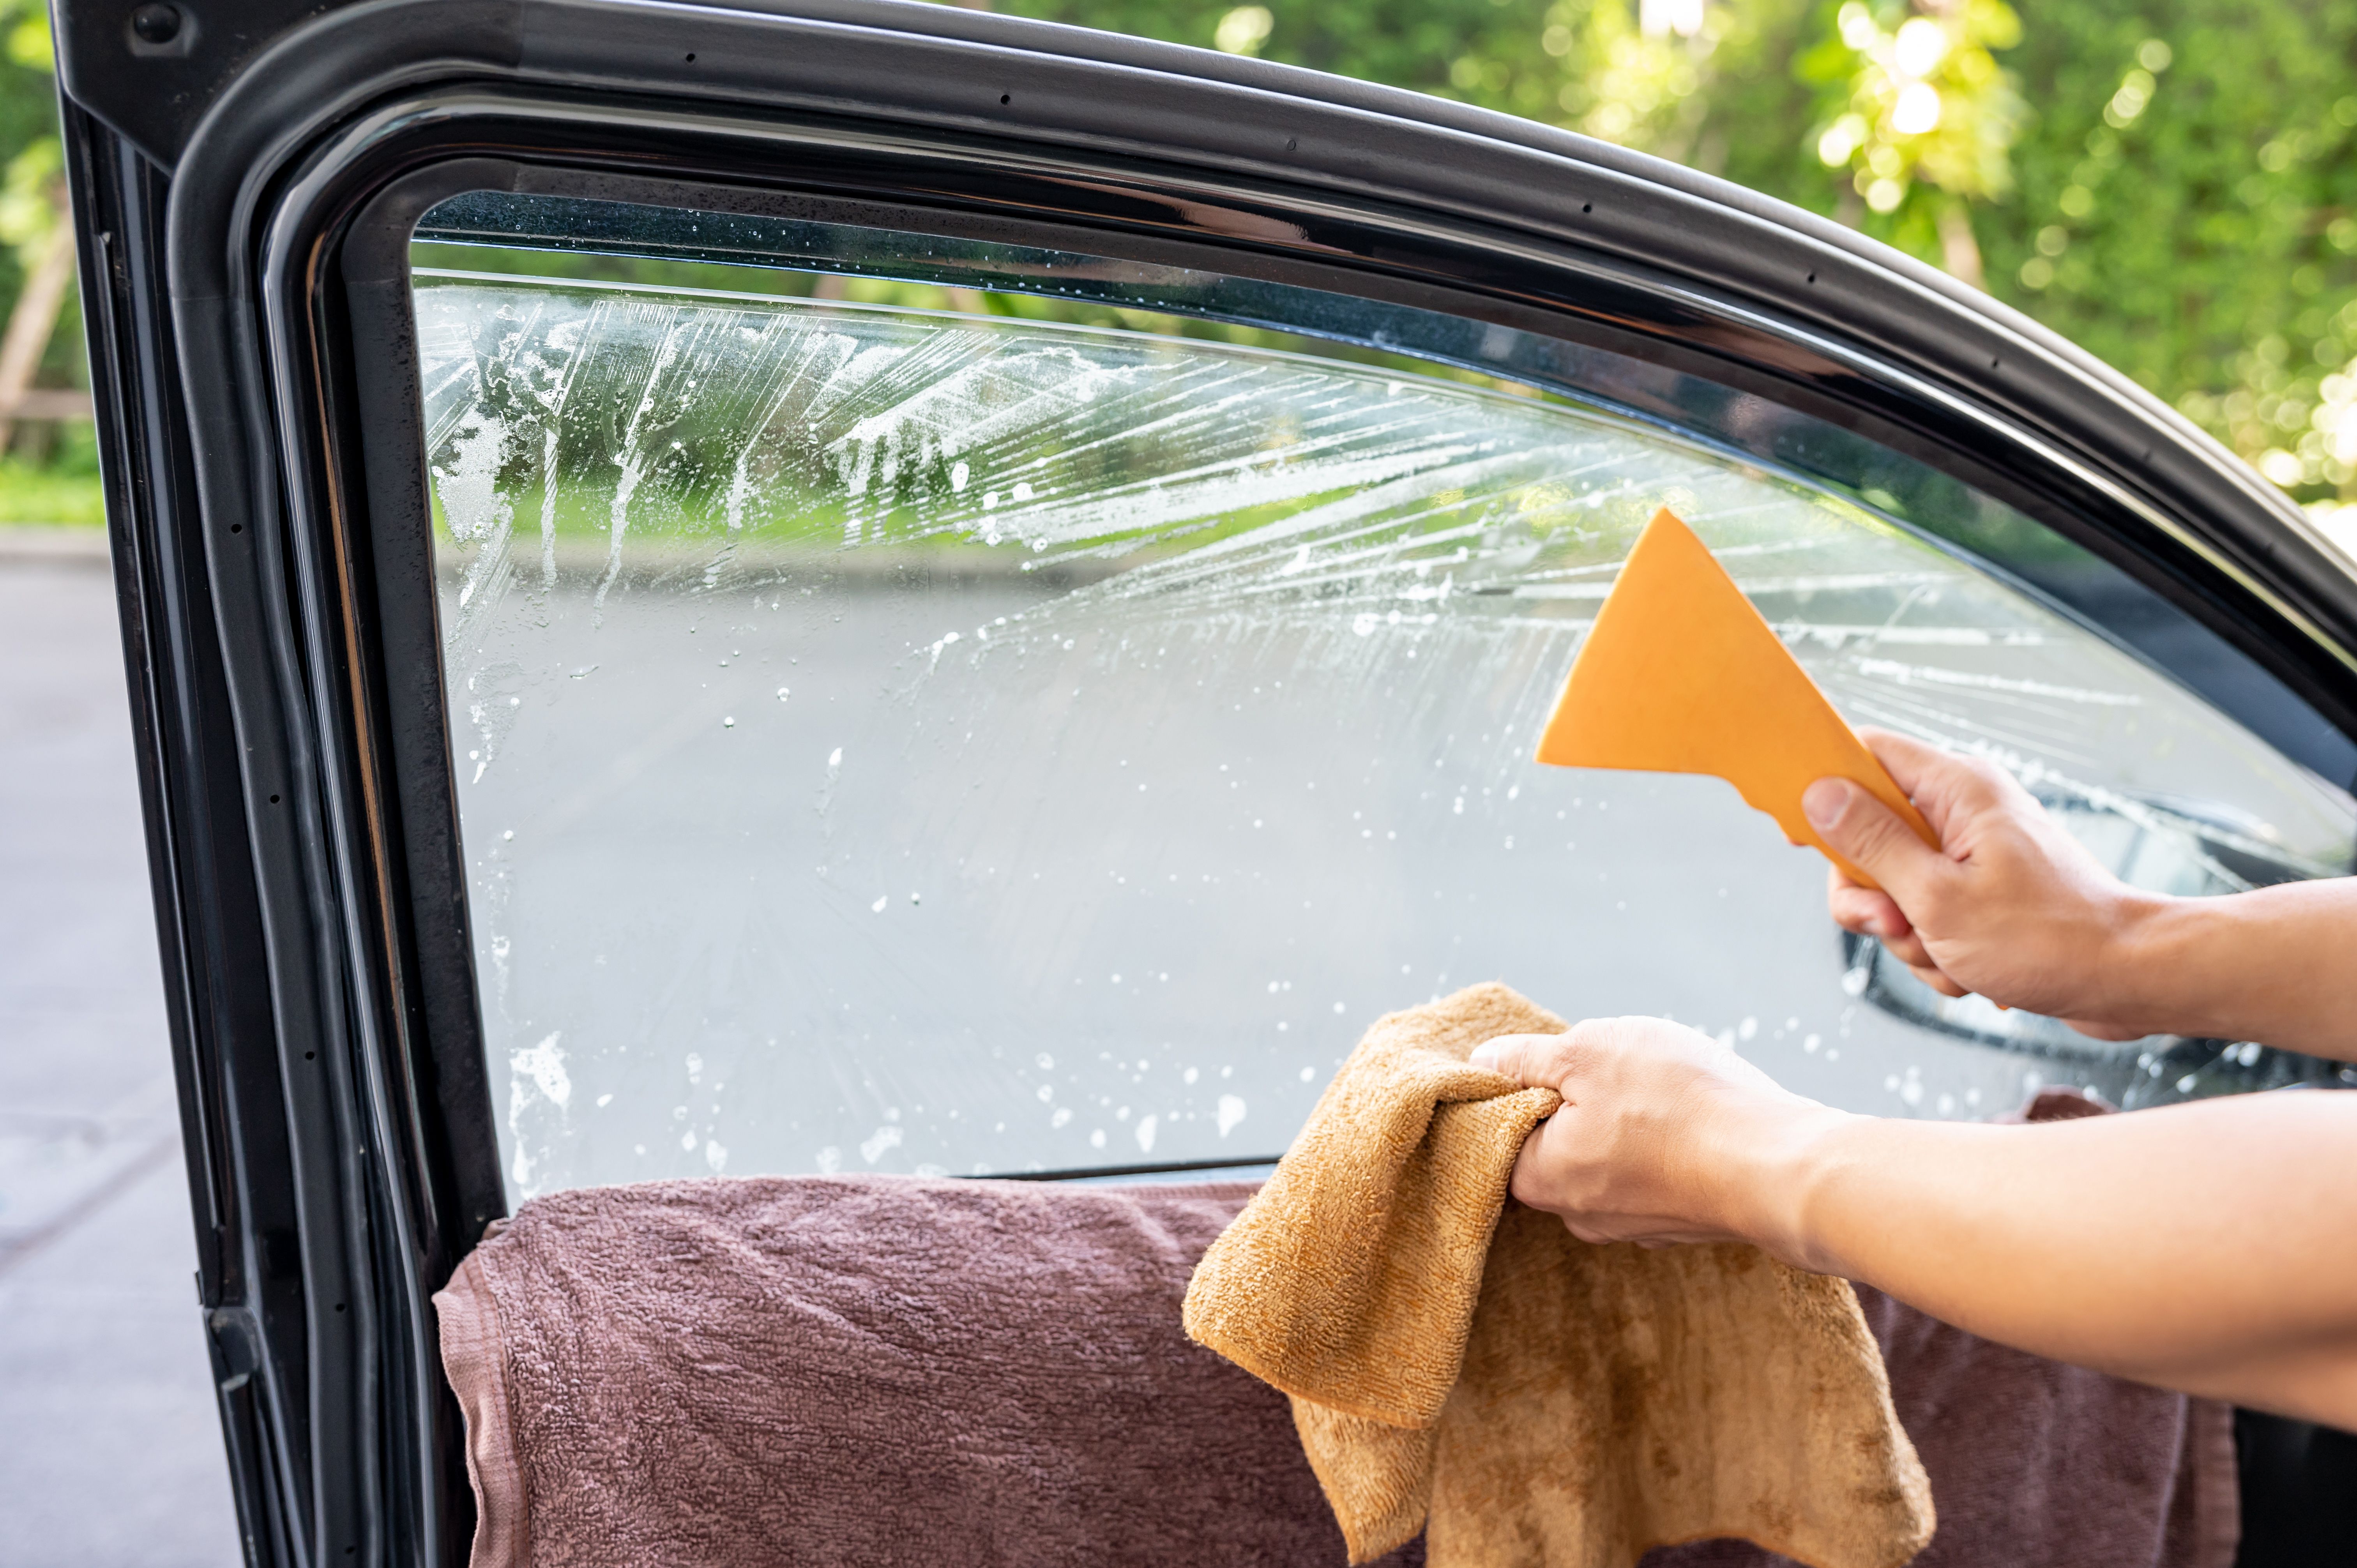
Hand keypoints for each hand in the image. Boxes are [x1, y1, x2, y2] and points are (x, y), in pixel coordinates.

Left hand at [1469, 1018, 1839, 1255]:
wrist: (1781, 1166)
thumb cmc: (1679, 1103)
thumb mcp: (1586, 1052)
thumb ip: (1526, 1059)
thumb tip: (1484, 1062)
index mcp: (1542, 1179)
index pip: (1498, 1134)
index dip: (1518, 1086)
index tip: (1553, 1058)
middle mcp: (1581, 1215)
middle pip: (1552, 1144)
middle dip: (1574, 1100)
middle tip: (1612, 1068)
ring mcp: (1634, 1223)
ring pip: (1605, 1155)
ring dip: (1623, 1118)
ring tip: (1658, 1087)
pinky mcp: (1681, 1219)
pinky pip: (1652, 1170)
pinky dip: (1661, 1141)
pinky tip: (1688, 1114)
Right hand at [1804, 729, 2160, 1038]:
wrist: (2128, 979)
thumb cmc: (2048, 939)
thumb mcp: (1938, 897)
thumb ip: (1872, 843)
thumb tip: (1818, 795)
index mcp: (1956, 789)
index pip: (1865, 752)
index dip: (1820, 784)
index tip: (1794, 829)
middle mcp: (1964, 809)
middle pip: (1867, 833)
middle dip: (1870, 895)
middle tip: (1898, 924)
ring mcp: (1973, 850)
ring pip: (1892, 884)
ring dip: (1906, 933)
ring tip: (1949, 956)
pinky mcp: (1982, 889)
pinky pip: (1926, 913)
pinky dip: (1935, 948)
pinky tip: (1966, 969)